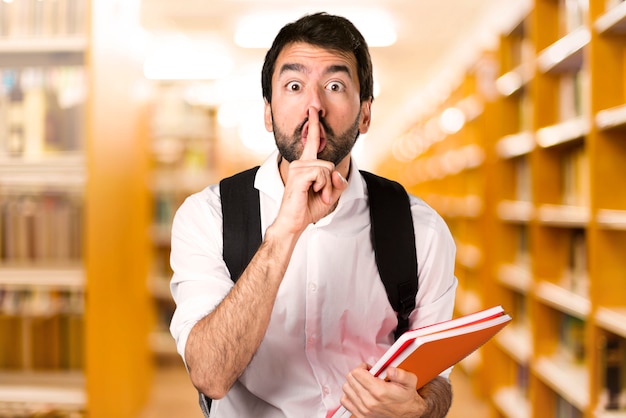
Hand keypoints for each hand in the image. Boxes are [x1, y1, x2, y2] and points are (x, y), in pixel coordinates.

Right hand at [273, 107, 347, 234]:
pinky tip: (314, 193)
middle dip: (331, 182)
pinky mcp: (298, 174)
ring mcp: (298, 167)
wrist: (294, 222)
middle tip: (323, 195)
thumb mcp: (330, 194)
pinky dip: (323, 187)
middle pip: (329, 163)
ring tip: (319, 196)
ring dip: (327, 187)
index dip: (314, 125)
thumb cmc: (308, 208)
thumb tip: (337, 173)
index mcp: (306, 165)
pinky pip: (321, 174)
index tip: (313, 110)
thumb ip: (338, 182)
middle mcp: (300, 163)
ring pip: (326, 169)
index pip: (312, 141)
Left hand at [340, 364, 426, 417]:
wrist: (408, 415)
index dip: (363, 367)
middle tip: (367, 374)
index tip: (370, 369)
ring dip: (353, 383)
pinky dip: (349, 394)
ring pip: (346, 389)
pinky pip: (345, 401)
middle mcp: (369, 402)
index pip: (357, 373)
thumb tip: (390, 370)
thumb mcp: (410, 382)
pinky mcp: (360, 415)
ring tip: (363, 383)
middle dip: (358, 373)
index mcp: (380, 392)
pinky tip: (358, 392)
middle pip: (350, 379)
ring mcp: (363, 410)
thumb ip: (401, 374)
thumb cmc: (407, 398)